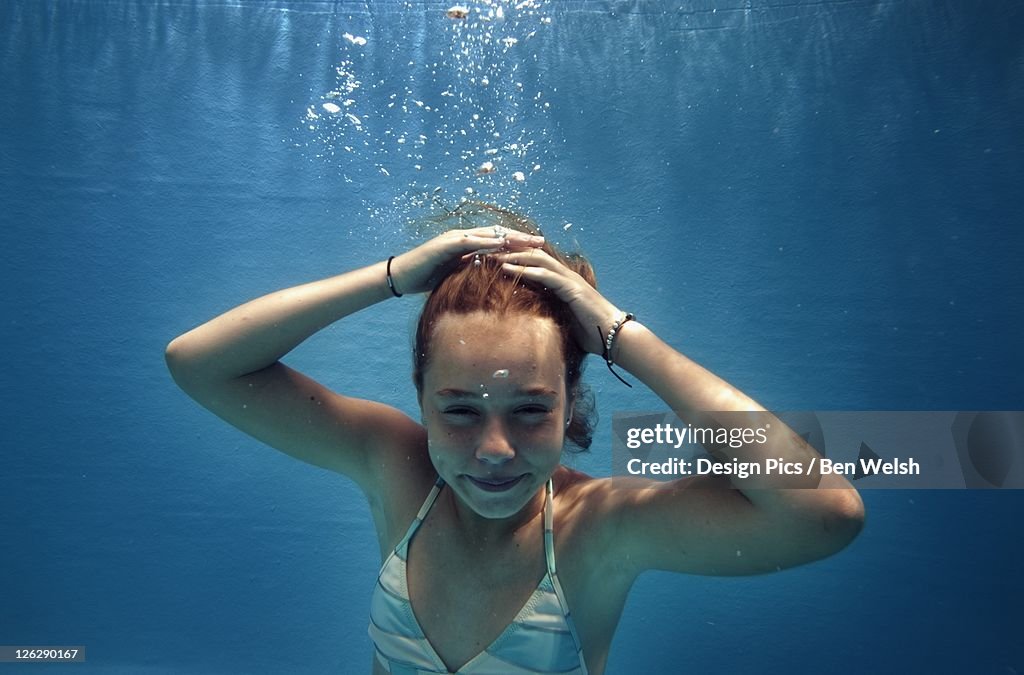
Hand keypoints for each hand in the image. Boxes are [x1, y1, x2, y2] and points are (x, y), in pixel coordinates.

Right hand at [389, 226, 544, 294]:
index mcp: (467, 244)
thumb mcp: (455, 276)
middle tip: (542, 241)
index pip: (497, 240)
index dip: (518, 243)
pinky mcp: (445, 244)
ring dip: (509, 237)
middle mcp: (463, 236)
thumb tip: (489, 281)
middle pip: (497, 233)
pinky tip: (502, 244)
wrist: (401, 276)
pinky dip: (486, 242)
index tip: (537, 248)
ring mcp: (454, 238)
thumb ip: (471, 273)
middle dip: (520, 237)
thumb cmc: (426, 279)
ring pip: (487, 234)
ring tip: (528, 241)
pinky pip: (470, 241)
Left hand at [496, 248, 622, 355]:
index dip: (516, 256)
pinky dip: (526, 271)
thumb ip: (546, 313)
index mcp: (561, 281)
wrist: (612, 336)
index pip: (535, 262)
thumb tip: (527, 321)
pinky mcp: (572, 289)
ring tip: (494, 255)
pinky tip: (509, 269)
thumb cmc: (589, 332)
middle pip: (534, 254)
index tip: (495, 255)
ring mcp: (569, 280)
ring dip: (515, 256)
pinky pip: (546, 276)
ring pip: (538, 260)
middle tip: (489, 248)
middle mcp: (565, 275)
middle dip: (512, 250)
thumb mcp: (561, 319)